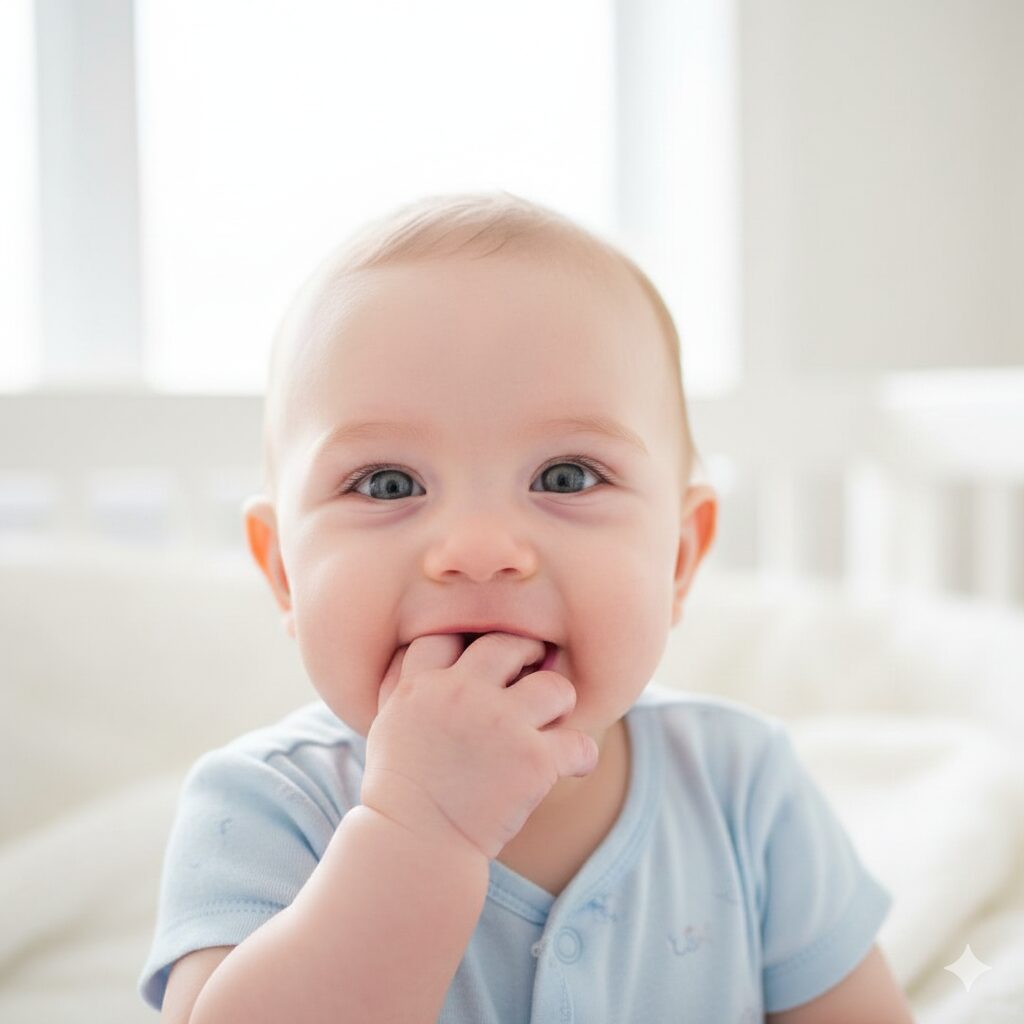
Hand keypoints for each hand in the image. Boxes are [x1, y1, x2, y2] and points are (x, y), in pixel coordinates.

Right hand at [361, 633, 598, 860]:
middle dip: (525, 655)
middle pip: (506, 645)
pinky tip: (573, 764)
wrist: (414, 845)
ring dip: (560, 703)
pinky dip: (581, 755)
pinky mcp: (533, 760)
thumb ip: (406, 686)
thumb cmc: (400, 792)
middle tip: (533, 671)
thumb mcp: (389, 726)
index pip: (448, 635)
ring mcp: (500, 724)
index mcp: (422, 685)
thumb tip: (420, 660)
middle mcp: (462, 694)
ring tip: (554, 720)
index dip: (467, 642)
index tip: (481, 661)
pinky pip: (579, 743)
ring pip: (555, 687)